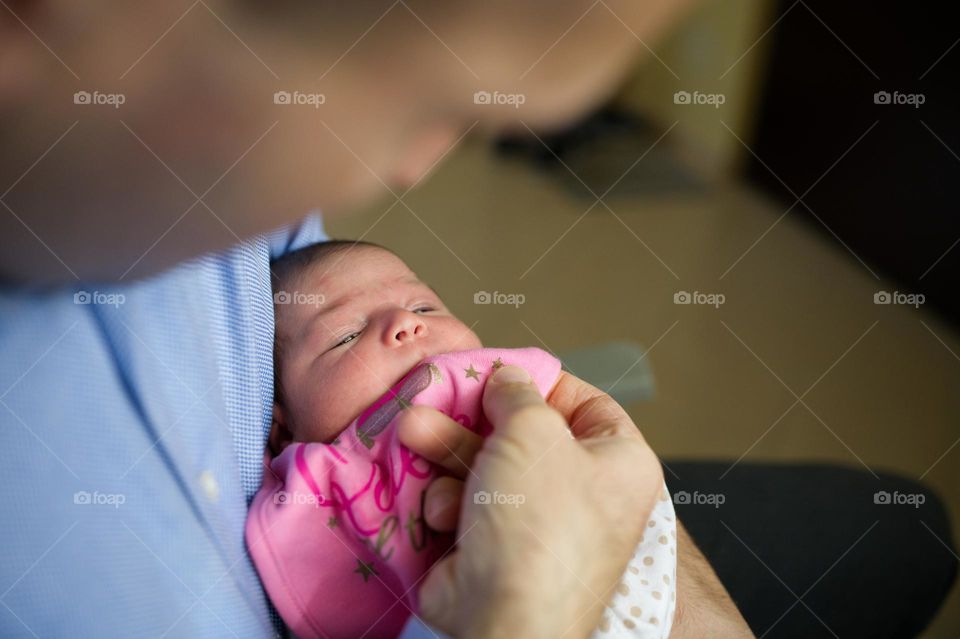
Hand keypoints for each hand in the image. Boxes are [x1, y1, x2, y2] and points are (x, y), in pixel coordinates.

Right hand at [398, 365, 663, 637]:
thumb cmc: (536, 517)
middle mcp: (587, 494)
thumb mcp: (530, 430)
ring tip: (413, 432)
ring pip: (489, 466)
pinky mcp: (500, 550)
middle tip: (436, 395)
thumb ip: (517, 392)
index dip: (542, 382)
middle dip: (473, 417)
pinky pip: (472, 505)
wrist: (503, 620)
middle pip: (527, 433)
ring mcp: (542, 525)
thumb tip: (507, 378)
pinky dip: (450, 502)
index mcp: (620, 463)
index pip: (588, 403)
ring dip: (447, 452)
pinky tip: (440, 512)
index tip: (500, 371)